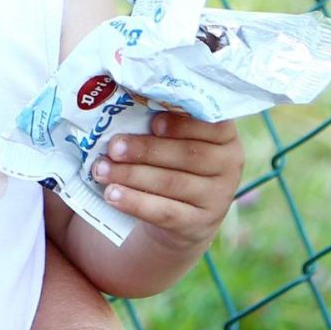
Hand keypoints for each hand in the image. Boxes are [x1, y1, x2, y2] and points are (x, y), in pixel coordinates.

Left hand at [90, 112, 241, 252]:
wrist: (184, 216)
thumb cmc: (174, 162)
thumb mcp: (178, 140)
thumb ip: (162, 121)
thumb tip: (121, 106)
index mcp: (225, 136)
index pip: (212, 125)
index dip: (182, 123)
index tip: (153, 121)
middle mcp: (229, 165)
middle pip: (188, 155)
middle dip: (146, 150)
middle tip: (113, 147)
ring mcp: (217, 197)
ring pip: (172, 183)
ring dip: (132, 175)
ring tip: (102, 170)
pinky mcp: (198, 224)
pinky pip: (164, 212)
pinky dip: (135, 202)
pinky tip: (112, 194)